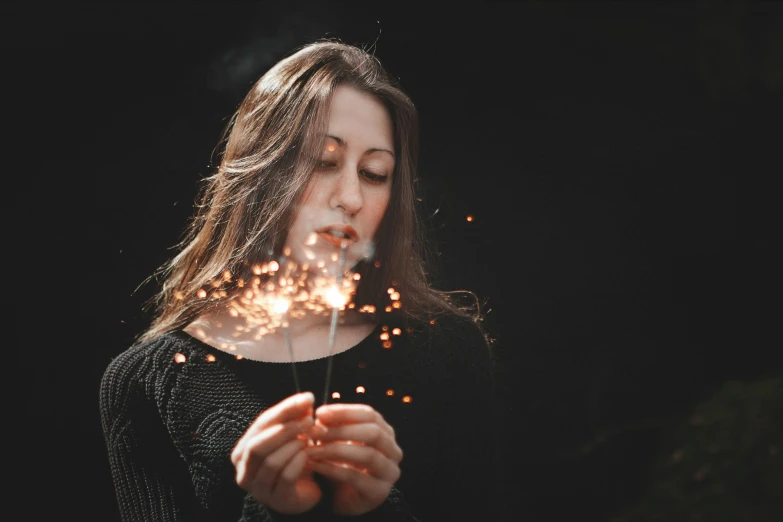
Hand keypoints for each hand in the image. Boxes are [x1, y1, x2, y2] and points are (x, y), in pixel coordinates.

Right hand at [231, 391, 321, 513]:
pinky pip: (284, 478)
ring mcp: (259, 489)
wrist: (307, 490)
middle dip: (285, 429)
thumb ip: (295, 417)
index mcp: (243, 451)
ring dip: (292, 445)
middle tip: (309, 420)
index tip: (307, 398)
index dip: (284, 409)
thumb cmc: (294, 458)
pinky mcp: (277, 500)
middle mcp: (244, 472)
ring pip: (270, 462)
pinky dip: (297, 462)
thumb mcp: (293, 434)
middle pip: (258, 444)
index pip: (260, 424)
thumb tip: (306, 399)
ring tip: (309, 438)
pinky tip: (308, 454)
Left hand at [305, 403, 402, 515]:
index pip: (370, 415)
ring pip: (368, 455)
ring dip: (335, 450)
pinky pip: (355, 477)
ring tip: (311, 450)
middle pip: (373, 433)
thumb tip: (321, 414)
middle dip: (341, 430)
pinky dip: (332, 469)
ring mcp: (389, 473)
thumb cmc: (341, 463)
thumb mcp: (338, 440)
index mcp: (386, 433)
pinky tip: (314, 465)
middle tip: (314, 431)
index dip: (345, 411)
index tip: (319, 412)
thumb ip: (334, 426)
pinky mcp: (379, 492)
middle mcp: (393, 451)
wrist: (343, 499)